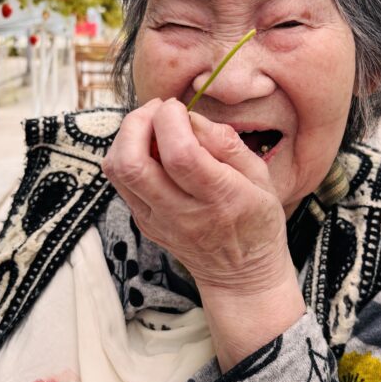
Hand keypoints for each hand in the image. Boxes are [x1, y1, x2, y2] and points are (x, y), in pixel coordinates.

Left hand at [102, 97, 289, 292]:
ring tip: (151, 124)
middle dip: (137, 122)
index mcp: (220, 198)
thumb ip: (227, 144)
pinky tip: (150, 147)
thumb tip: (191, 117)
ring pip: (118, 171)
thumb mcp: (261, 178)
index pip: (179, 155)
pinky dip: (127, 154)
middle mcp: (182, 213)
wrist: (241, 274)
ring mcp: (157, 221)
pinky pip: (121, 182)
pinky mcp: (144, 223)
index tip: (178, 107)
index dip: (170, 120)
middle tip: (158, 109)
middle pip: (134, 163)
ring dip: (126, 136)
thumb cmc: (256, 220)